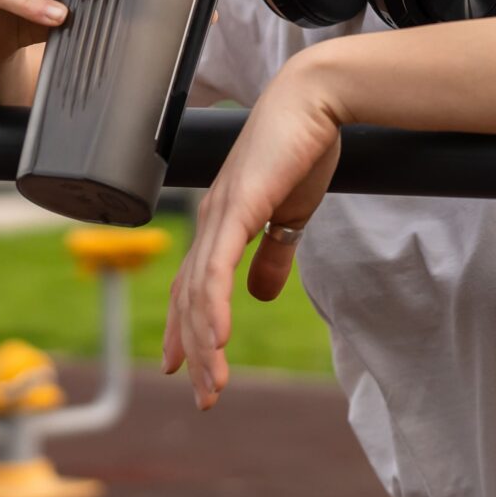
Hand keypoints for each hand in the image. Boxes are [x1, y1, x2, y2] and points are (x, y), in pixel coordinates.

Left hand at [160, 59, 343, 410]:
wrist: (315, 101)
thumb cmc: (305, 148)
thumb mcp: (292, 214)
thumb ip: (274, 255)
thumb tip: (260, 295)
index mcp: (221, 222)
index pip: (192, 286)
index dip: (183, 328)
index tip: (180, 367)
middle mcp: (210, 221)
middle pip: (188, 298)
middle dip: (192, 351)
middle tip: (204, 395)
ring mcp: (218, 215)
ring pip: (198, 293)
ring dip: (203, 344)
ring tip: (212, 384)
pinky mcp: (235, 209)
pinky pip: (216, 269)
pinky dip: (212, 307)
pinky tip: (217, 340)